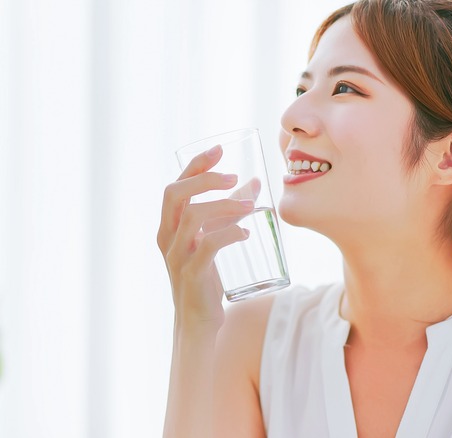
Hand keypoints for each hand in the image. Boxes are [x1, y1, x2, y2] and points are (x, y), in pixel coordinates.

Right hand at [157, 145, 254, 327]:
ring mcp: (177, 256)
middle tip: (233, 177)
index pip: (175, 186)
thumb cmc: (206, 277)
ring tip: (250, 206)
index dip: (195, 165)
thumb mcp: (215, 238)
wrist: (198, 322)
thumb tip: (255, 183)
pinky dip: (228, 234)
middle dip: (204, 178)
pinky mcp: (192, 274)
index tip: (219, 150)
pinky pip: (207, 246)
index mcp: (168, 226)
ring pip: (193, 217)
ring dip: (224, 206)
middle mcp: (167, 237)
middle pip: (175, 194)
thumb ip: (231, 212)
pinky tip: (245, 234)